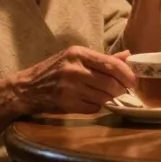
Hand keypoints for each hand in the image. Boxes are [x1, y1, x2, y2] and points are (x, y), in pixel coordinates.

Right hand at [12, 46, 133, 113]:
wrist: (27, 88)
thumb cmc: (55, 70)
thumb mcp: (76, 58)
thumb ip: (103, 58)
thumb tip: (128, 55)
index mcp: (78, 53)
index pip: (110, 64)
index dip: (126, 74)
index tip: (134, 81)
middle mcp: (74, 69)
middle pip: (109, 83)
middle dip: (121, 89)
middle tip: (124, 92)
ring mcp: (69, 87)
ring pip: (103, 97)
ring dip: (110, 99)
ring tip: (108, 96)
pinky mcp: (66, 103)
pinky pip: (93, 107)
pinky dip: (96, 106)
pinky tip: (91, 101)